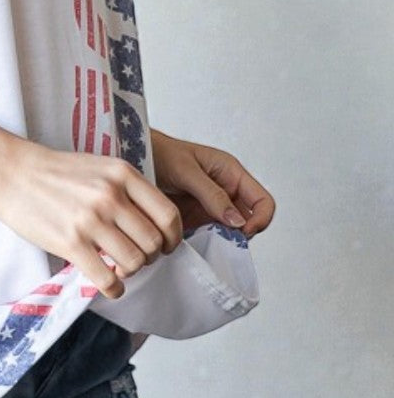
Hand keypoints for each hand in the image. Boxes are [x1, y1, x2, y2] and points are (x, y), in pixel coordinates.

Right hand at [0, 140, 183, 300]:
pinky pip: (107, 279)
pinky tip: (109, 285)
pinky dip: (114, 289)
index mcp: (122, 174)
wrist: (11, 172)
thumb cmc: (55, 172)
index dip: (173, 237)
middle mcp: (110, 196)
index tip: (165, 245)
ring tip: (119, 267)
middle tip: (137, 257)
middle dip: (151, 256)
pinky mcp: (70, 243)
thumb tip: (153, 224)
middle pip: (153, 242)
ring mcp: (90, 220)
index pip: (168, 214)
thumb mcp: (99, 166)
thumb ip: (127, 189)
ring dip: (131, 271)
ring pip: (134, 262)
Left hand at [149, 127, 275, 239]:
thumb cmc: (160, 153)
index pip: (262, 201)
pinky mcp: (196, 221)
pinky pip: (210, 238)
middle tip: (219, 239)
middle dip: (239, 235)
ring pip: (230, 234)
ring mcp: (211, 208)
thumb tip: (237, 221)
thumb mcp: (186, 170)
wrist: (134, 157)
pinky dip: (205, 245)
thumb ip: (212, 193)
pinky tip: (190, 242)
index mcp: (231, 174)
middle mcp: (226, 193)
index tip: (243, 231)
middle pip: (249, 222)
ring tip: (201, 240)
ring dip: (220, 242)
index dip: (260, 219)